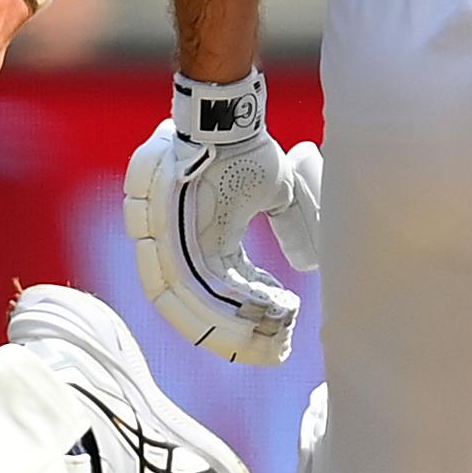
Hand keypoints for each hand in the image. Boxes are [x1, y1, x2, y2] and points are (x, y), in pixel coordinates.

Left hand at [121, 68, 323, 366]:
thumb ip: (290, 228)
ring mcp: (169, 248)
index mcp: (208, 246)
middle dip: (242, 338)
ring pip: (194, 308)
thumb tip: (307, 263)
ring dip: (233, 328)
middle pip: (205, 314)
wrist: (224, 121)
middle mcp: (182, 254)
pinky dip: (222, 303)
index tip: (286, 329)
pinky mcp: (164, 240)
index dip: (255, 320)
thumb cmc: (246, 151)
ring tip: (271, 340)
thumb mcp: (276, 195)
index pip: (227, 298)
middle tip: (277, 351)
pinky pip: (188, 286)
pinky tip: (262, 311)